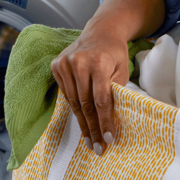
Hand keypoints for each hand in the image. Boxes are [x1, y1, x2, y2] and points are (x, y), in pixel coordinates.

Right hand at [51, 18, 128, 154]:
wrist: (101, 31)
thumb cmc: (115, 53)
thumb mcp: (122, 70)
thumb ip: (116, 91)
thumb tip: (111, 120)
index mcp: (99, 62)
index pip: (101, 99)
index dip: (105, 121)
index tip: (108, 139)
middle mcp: (79, 62)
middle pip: (85, 104)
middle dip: (92, 128)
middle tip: (97, 148)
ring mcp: (65, 63)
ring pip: (73, 102)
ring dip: (82, 123)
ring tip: (89, 141)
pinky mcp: (56, 65)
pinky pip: (66, 94)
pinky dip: (74, 109)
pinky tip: (82, 122)